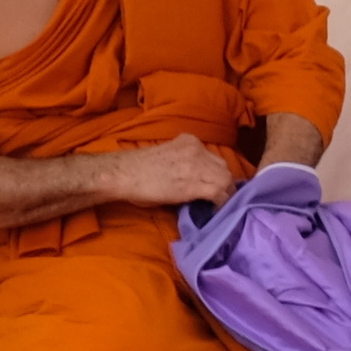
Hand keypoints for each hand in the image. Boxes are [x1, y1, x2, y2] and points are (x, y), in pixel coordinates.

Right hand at [99, 140, 244, 212]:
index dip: (216, 174)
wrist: (124, 174)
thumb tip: (197, 182)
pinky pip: (219, 193)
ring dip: (224, 194)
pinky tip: (213, 210)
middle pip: (223, 168)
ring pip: (225, 180)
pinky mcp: (195, 184)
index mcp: (190, 141)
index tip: (213, 187)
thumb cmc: (138, 170)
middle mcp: (197, 150)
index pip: (214, 158)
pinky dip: (219, 203)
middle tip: (218, 199)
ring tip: (216, 206)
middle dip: (223, 184)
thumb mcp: (168, 157)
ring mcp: (197, 166)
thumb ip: (186, 163)